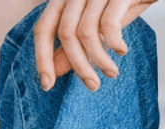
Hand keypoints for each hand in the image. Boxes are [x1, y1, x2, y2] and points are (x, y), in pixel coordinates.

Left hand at [34, 0, 156, 90]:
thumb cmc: (122, 1)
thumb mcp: (96, 22)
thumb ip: (74, 44)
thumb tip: (54, 70)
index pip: (43, 29)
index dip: (42, 58)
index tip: (47, 85)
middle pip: (65, 34)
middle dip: (78, 66)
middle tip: (92, 85)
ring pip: (87, 32)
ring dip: (99, 59)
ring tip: (112, 72)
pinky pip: (109, 23)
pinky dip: (114, 42)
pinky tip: (121, 51)